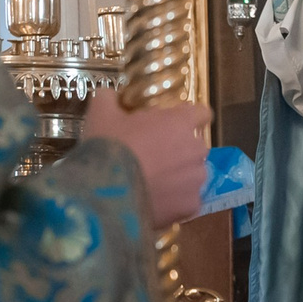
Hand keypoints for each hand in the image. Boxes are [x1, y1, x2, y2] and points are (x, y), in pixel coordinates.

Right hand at [82, 90, 211, 228]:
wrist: (104, 193)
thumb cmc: (108, 147)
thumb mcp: (101, 114)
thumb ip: (108, 99)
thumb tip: (108, 96)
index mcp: (180, 122)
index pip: (201, 113)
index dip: (187, 118)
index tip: (172, 125)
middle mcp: (196, 149)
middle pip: (194, 146)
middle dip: (178, 150)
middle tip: (152, 156)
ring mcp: (196, 180)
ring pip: (192, 175)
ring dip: (178, 177)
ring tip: (152, 184)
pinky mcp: (190, 206)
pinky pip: (186, 201)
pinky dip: (173, 202)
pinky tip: (154, 202)